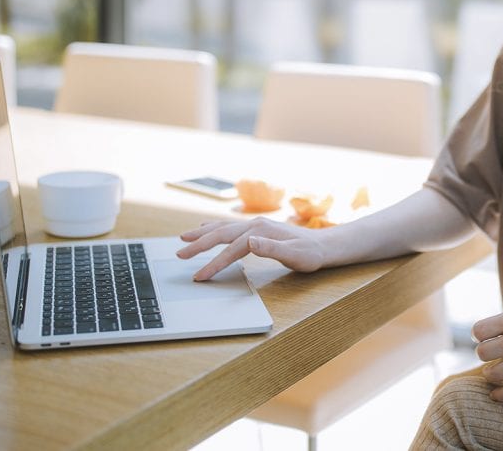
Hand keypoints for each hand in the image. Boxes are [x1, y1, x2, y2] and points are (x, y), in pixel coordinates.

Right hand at [177, 217, 325, 280]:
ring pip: (222, 227)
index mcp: (261, 231)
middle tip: (180, 255)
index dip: (214, 263)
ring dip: (202, 233)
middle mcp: (255, 225)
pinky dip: (213, 228)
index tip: (200, 277)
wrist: (323, 245)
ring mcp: (255, 225)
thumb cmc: (309, 254)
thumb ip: (271, 248)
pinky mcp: (256, 228)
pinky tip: (205, 229)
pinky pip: (229, 227)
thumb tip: (249, 242)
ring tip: (183, 238)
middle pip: (221, 233)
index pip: (232, 249)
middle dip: (199, 245)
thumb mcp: (294, 255)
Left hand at [471, 302, 502, 400]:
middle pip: (481, 353)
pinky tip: (497, 394)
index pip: (478, 331)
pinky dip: (500, 395)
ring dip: (492, 374)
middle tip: (495, 354)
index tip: (487, 336)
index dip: (480, 335)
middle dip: (486, 354)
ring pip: (491, 374)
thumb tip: (497, 328)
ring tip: (496, 371)